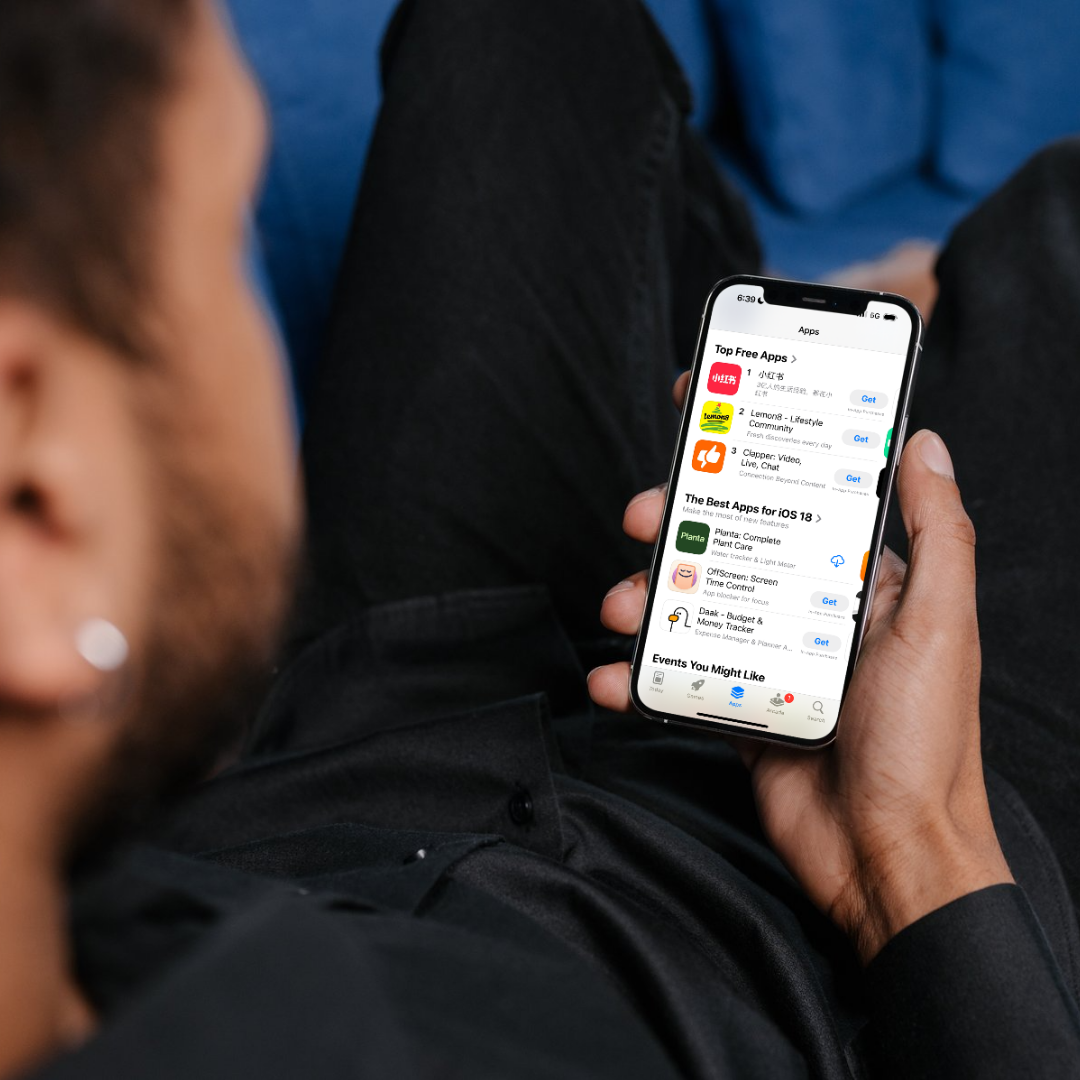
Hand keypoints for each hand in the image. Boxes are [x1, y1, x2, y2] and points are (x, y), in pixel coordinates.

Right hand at [589, 375, 1012, 962]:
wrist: (888, 858)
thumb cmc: (926, 742)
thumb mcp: (939, 625)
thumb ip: (935, 534)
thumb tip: (924, 444)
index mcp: (860, 581)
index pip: (800, 498)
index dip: (751, 456)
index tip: (702, 415)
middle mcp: (810, 612)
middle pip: (730, 546)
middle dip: (677, 524)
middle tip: (641, 516)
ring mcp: (769, 659)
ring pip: (692, 607)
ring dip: (646, 599)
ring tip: (621, 606)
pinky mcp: (737, 706)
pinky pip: (677, 676)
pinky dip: (637, 676)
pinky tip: (613, 677)